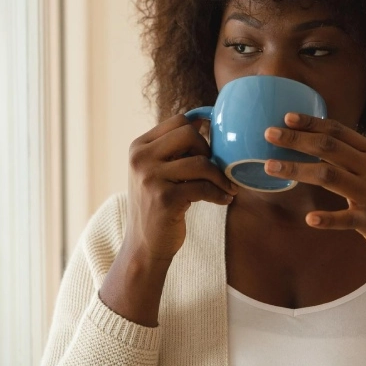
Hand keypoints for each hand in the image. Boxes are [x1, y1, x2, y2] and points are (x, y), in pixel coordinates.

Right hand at [125, 114, 237, 261]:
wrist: (144, 246)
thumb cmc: (157, 206)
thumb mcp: (156, 171)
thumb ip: (173, 148)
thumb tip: (202, 119)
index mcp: (138, 147)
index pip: (178, 121)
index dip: (199, 132)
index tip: (209, 150)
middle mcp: (140, 158)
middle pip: (189, 134)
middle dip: (208, 151)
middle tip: (213, 170)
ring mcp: (150, 178)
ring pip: (200, 162)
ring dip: (220, 176)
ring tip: (227, 187)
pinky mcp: (164, 198)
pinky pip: (204, 187)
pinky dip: (219, 194)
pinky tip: (225, 200)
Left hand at [262, 112, 365, 261]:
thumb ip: (350, 154)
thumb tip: (315, 139)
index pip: (338, 131)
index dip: (311, 122)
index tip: (286, 117)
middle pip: (328, 147)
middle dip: (296, 139)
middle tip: (268, 134)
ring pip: (329, 176)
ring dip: (297, 169)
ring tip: (269, 167)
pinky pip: (347, 218)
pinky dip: (327, 218)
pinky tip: (309, 218)